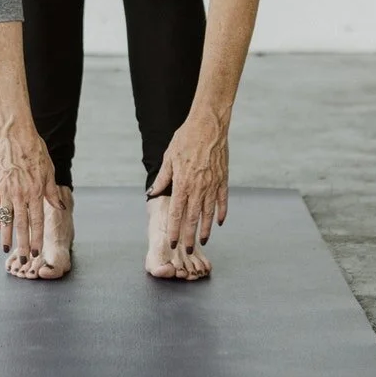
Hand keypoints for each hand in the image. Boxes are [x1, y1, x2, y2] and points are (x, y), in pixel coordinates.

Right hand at [0, 120, 64, 265]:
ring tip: (6, 249)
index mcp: (35, 191)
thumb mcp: (48, 170)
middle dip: (21, 244)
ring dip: (6, 236)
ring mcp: (6, 190)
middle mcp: (20, 194)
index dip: (35, 238)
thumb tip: (60, 206)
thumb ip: (51, 191)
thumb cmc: (34, 151)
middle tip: (21, 259)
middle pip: (21, 224)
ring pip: (6, 219)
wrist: (14, 134)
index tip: (34, 252)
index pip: (36, 221)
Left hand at [147, 112, 229, 254]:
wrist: (208, 126)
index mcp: (182, 183)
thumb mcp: (169, 158)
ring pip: (208, 213)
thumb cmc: (186, 139)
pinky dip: (221, 213)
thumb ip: (162, 178)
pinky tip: (218, 223)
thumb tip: (152, 193)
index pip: (177, 213)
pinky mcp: (223, 180)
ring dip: (205, 229)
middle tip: (188, 249)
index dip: (174, 229)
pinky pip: (222, 201)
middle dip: (190, 236)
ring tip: (203, 241)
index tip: (173, 242)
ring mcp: (212, 185)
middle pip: (193, 218)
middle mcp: (198, 188)